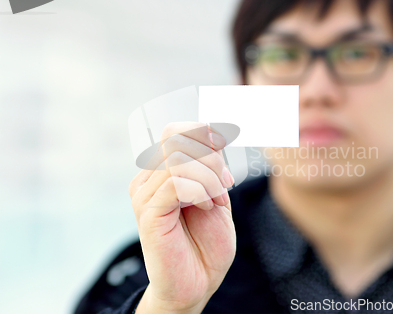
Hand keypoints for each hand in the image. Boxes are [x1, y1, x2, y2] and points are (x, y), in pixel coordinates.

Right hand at [129, 122, 236, 313]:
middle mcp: (148, 179)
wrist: (198, 282)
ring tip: (216, 200)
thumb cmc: (207, 242)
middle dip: (211, 157)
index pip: (175, 132)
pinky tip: (206, 207)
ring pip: (179, 159)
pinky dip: (200, 191)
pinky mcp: (148, 212)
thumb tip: (211, 134)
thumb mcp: (216, 196)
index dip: (203, 133)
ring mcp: (144, 194)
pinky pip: (176, 182)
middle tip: (225, 183)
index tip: (223, 147)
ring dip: (209, 178)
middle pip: (176, 139)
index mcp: (162, 173)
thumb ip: (210, 167)